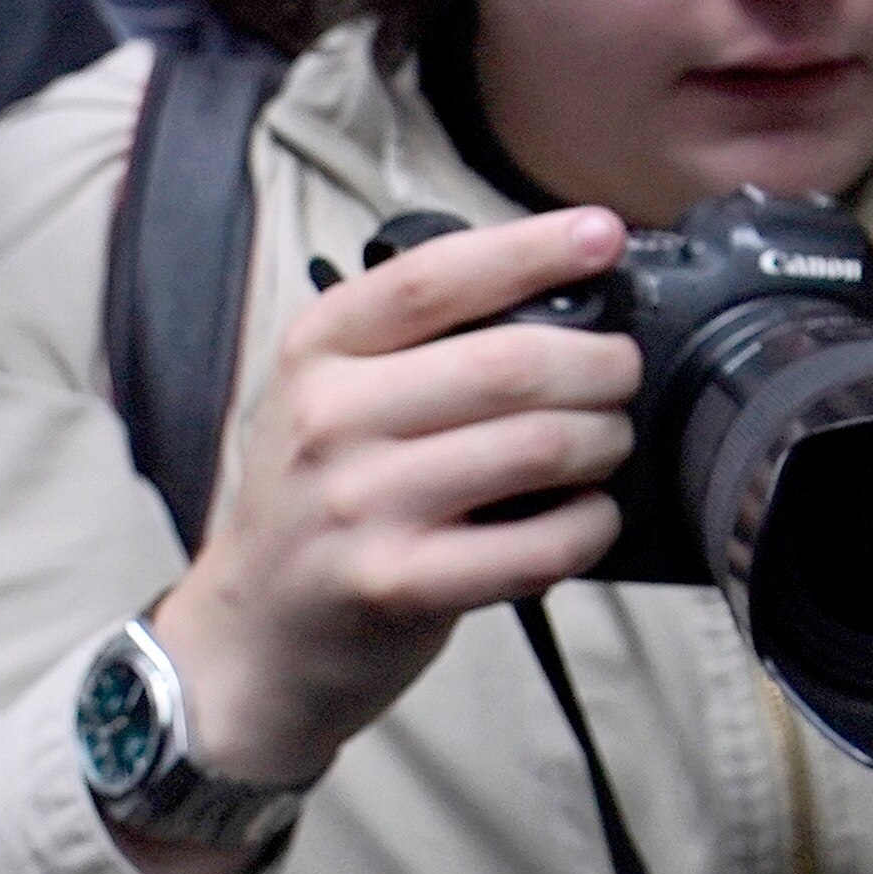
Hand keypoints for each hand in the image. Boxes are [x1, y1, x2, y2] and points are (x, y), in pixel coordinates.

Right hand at [136, 206, 638, 873]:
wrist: (249, 639)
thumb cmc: (315, 504)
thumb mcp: (329, 398)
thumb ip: (416, 347)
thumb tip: (560, 296)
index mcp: (319, 351)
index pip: (436, 279)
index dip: (532, 249)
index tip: (602, 234)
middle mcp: (329, 418)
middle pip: (509, 364)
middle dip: (600, 363)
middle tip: (623, 374)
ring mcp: (358, 505)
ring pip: (535, 446)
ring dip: (603, 441)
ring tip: (609, 443)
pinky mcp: (394, 585)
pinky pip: (534, 545)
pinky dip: (588, 526)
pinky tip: (592, 517)